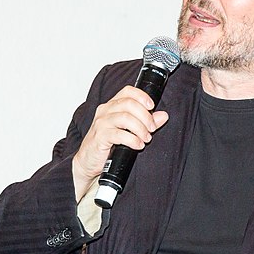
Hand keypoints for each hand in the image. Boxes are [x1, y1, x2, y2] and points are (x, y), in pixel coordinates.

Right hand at [72, 86, 168, 201]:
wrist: (89, 162)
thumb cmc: (107, 144)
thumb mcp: (130, 131)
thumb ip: (146, 122)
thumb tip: (163, 116)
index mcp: (112, 106)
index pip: (128, 92)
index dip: (142, 96)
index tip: (152, 106)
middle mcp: (105, 111)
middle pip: (129, 104)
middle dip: (145, 116)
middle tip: (151, 129)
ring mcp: (101, 123)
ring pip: (125, 118)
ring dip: (140, 128)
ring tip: (146, 138)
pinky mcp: (99, 137)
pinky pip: (118, 134)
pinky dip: (132, 139)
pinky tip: (138, 145)